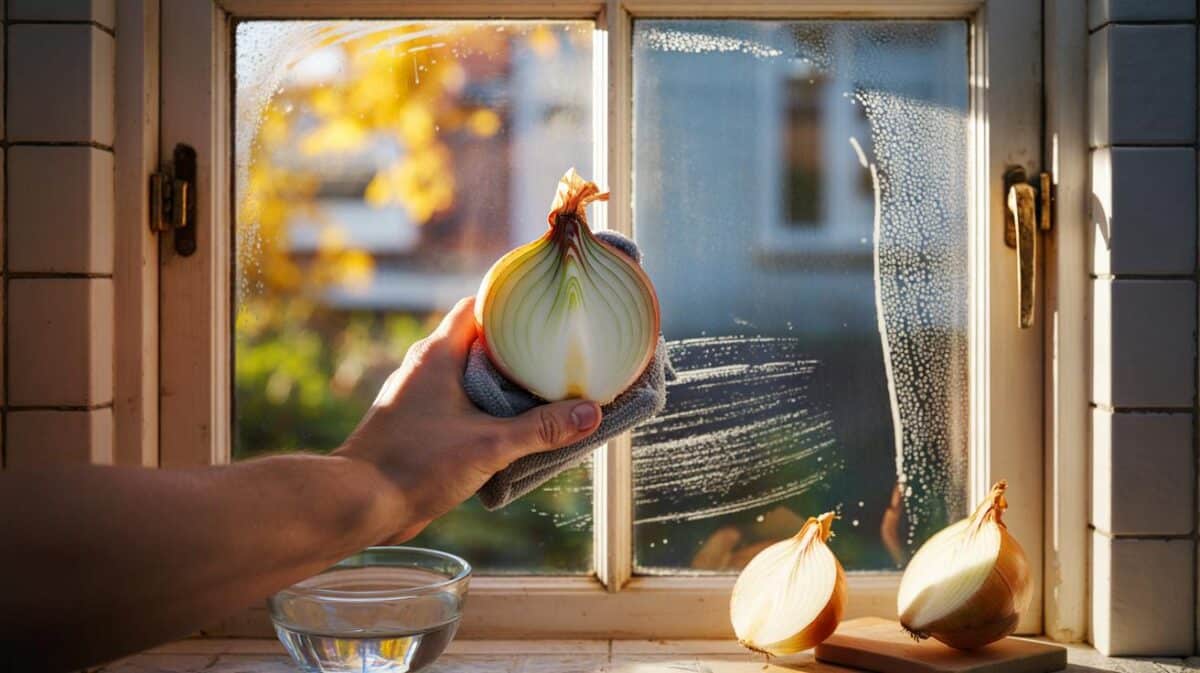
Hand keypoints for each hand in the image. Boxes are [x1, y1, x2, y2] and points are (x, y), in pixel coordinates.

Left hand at [336, 297, 601, 542]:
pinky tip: (511, 428)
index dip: (510, 304)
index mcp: (438, 354)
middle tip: (557, 355)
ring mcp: (418, 397)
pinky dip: (485, 410)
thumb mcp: (489, 444)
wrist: (360, 503)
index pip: (476, 307)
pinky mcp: (418, 425)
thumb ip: (541, 428)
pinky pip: (459, 405)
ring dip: (502, 385)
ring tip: (545, 392)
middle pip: (479, 343)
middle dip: (517, 350)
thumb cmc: (415, 464)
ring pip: (469, 377)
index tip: (545, 309)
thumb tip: (591, 412)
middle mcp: (425, 368)